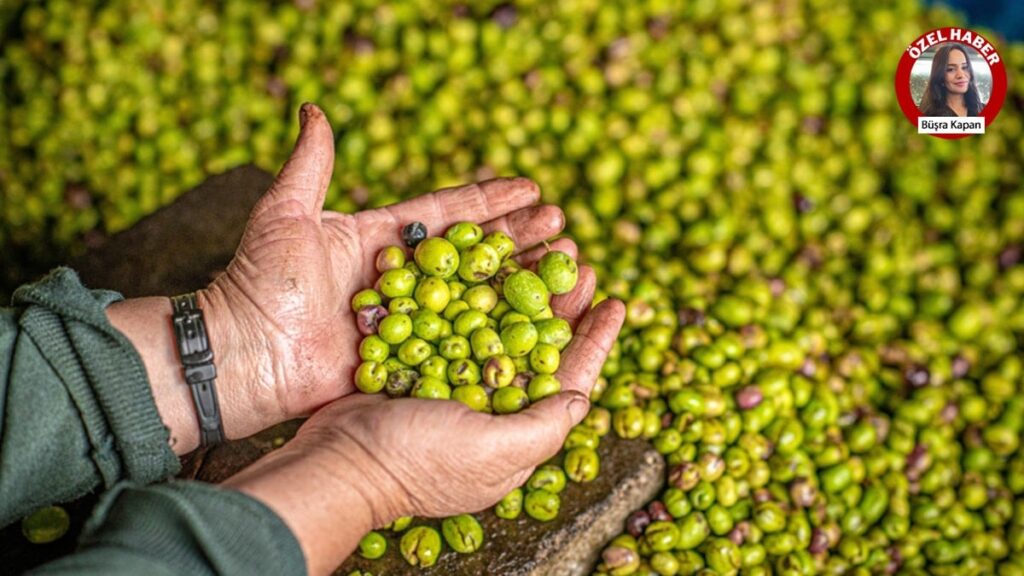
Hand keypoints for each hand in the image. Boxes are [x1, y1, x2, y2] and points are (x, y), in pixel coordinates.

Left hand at [110, 103, 574, 452]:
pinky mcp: (410, 361)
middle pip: (475, 255)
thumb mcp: (284, 215)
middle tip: (564, 230)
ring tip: (565, 270)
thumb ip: (309, 166)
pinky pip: (461, 347)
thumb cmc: (258, 282)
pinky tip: (539, 330)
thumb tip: (315, 110)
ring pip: (477, 299)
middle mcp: (404, 280)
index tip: (533, 189)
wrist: (243, 353)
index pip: (449, 214)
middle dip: (521, 241)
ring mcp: (411, 322)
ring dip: (522, 285)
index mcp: (382, 240)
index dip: (492, 201)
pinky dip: (501, 339)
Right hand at [224, 294, 624, 575]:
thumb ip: (543, 425)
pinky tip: (482, 259)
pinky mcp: (418, 362)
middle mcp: (490, 406)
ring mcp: (454, 383)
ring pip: (499, 323)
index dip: (596, 340)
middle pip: (537, 343)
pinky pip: (454, 318)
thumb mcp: (493, 451)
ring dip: (521, 285)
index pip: (569, 379)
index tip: (616, 301)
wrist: (336, 460)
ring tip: (538, 248)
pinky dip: (472, 288)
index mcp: (516, 430)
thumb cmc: (417, 460)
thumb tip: (580, 397)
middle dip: (559, 300)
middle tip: (574, 259)